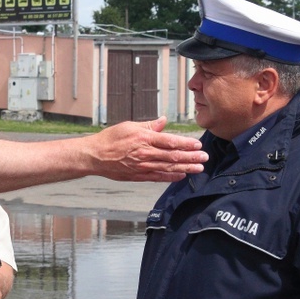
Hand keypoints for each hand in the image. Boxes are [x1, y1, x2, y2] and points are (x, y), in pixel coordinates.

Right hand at [90, 117, 206, 181]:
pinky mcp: (138, 175)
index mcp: (144, 138)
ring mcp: (142, 166)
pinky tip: (181, 176)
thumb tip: (163, 121)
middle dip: (191, 157)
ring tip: (199, 168)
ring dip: (185, 168)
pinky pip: (157, 177)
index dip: (186, 144)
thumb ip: (148, 125)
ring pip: (168, 167)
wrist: (95, 156)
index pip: (170, 141)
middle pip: (173, 156)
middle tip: (205, 158)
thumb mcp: (129, 126)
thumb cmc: (110, 139)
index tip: (198, 145)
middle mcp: (145, 153)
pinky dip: (170, 177)